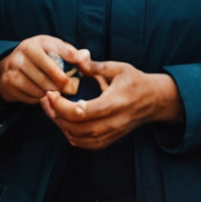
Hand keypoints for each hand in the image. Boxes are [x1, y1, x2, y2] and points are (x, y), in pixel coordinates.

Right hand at [0, 35, 86, 104]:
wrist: (9, 68)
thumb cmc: (40, 60)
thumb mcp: (53, 51)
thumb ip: (72, 54)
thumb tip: (85, 56)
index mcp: (39, 41)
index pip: (61, 49)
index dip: (73, 59)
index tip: (82, 69)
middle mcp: (25, 50)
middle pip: (53, 73)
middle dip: (64, 84)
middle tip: (71, 89)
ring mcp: (14, 65)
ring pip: (43, 87)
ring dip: (52, 93)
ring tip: (55, 91)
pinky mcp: (9, 81)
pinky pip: (32, 96)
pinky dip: (40, 99)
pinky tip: (41, 94)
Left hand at [41, 60, 180, 149]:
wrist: (154, 101)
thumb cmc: (135, 81)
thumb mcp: (118, 68)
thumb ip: (95, 66)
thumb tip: (76, 57)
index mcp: (114, 103)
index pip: (81, 111)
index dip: (60, 105)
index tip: (50, 93)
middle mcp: (112, 122)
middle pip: (75, 127)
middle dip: (55, 114)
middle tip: (46, 98)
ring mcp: (110, 133)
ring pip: (77, 137)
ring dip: (60, 124)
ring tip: (51, 108)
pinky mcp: (108, 140)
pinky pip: (83, 143)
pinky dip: (69, 134)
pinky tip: (63, 121)